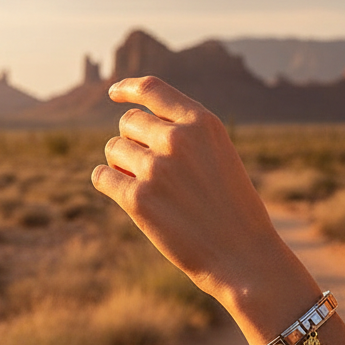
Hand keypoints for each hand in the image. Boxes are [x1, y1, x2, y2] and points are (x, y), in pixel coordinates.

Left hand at [92, 76, 320, 335]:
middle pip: (129, 123)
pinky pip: (102, 177)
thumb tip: (136, 125)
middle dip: (132, 141)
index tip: (114, 93)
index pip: (153, 89)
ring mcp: (155, 168)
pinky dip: (107, 182)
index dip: (129, 88)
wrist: (242, 256)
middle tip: (148, 169)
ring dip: (121, 165)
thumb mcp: (220, 157)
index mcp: (202, 123)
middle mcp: (177, 139)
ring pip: (114, 150)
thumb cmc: (233, 210)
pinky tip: (122, 193)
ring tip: (146, 187)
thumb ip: (186, 135)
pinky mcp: (137, 199)